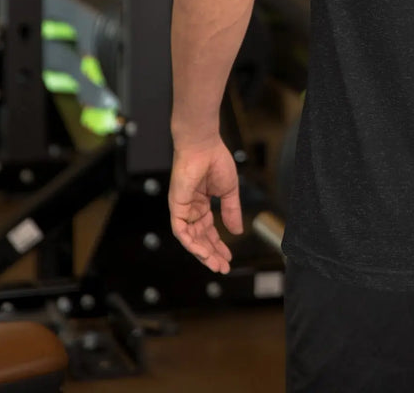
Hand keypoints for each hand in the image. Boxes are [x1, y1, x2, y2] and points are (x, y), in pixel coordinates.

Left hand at [168, 137, 243, 272]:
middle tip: (223, 267)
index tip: (228, 257)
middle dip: (212, 253)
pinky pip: (181, 231)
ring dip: (202, 253)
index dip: (218, 244)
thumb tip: (237, 231)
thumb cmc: (215, 161)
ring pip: (190, 238)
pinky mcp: (176, 207)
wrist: (204, 145)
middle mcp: (190, 209)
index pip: (208, 230)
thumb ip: (232, 211)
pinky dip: (192, 243)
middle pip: (200, 238)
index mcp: (201, 204)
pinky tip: (203, 252)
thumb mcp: (228, 191)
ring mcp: (182, 209)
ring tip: (215, 264)